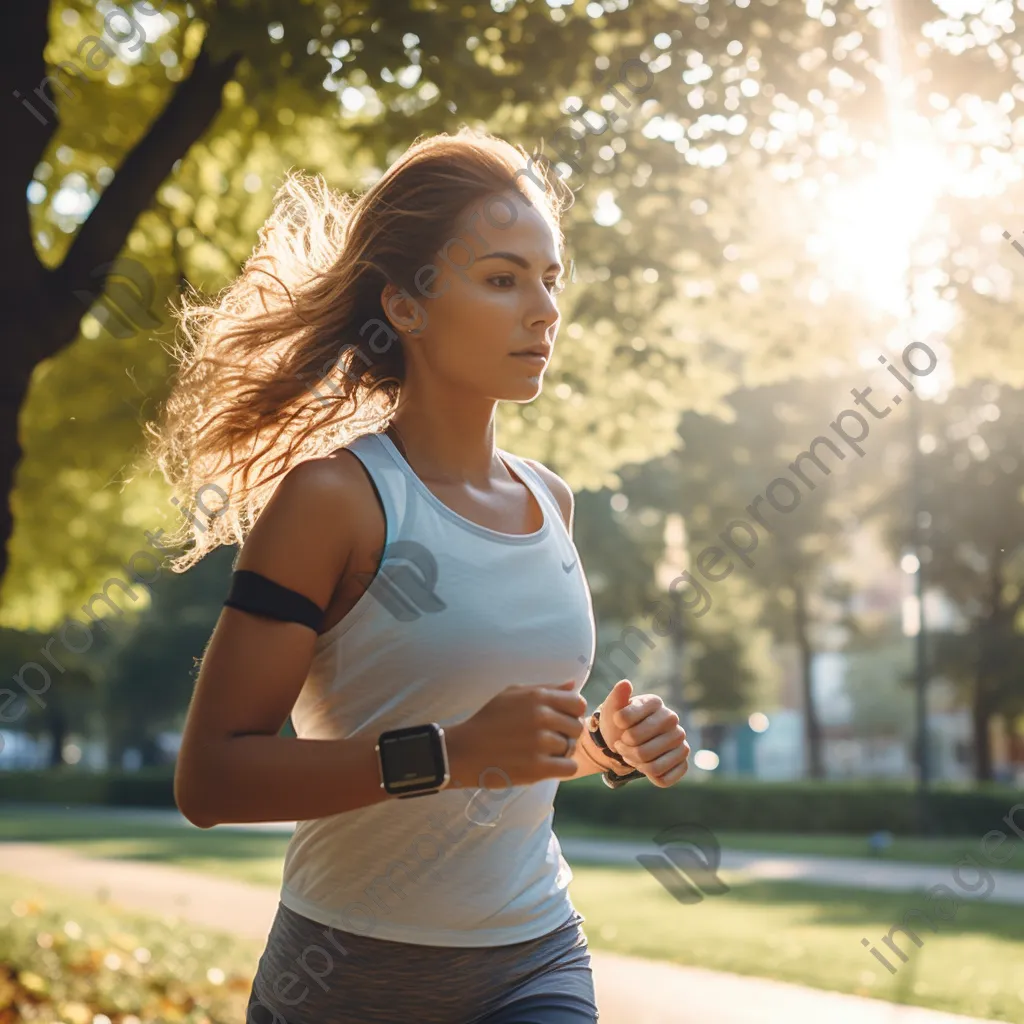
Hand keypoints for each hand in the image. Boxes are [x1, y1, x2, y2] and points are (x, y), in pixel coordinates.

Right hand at [447, 680, 585, 788]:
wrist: (465, 750)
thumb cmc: (489, 720)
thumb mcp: (513, 694)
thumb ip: (546, 688)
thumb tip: (573, 685)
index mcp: (538, 697)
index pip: (578, 704)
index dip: (572, 713)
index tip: (560, 721)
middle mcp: (542, 717)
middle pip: (576, 727)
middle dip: (565, 734)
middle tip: (547, 739)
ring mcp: (541, 743)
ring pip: (571, 748)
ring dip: (559, 752)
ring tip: (539, 752)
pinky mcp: (538, 767)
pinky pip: (570, 767)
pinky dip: (560, 768)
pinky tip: (544, 765)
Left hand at [597, 680, 689, 787]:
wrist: (626, 741)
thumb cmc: (619, 724)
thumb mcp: (612, 709)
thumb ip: (617, 697)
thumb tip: (625, 684)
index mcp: (654, 702)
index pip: (625, 720)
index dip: (617, 727)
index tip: (618, 725)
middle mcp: (672, 719)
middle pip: (639, 747)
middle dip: (624, 750)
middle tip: (620, 745)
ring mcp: (681, 741)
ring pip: (652, 766)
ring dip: (635, 763)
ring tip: (630, 754)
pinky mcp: (683, 762)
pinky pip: (663, 779)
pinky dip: (649, 776)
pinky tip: (645, 765)